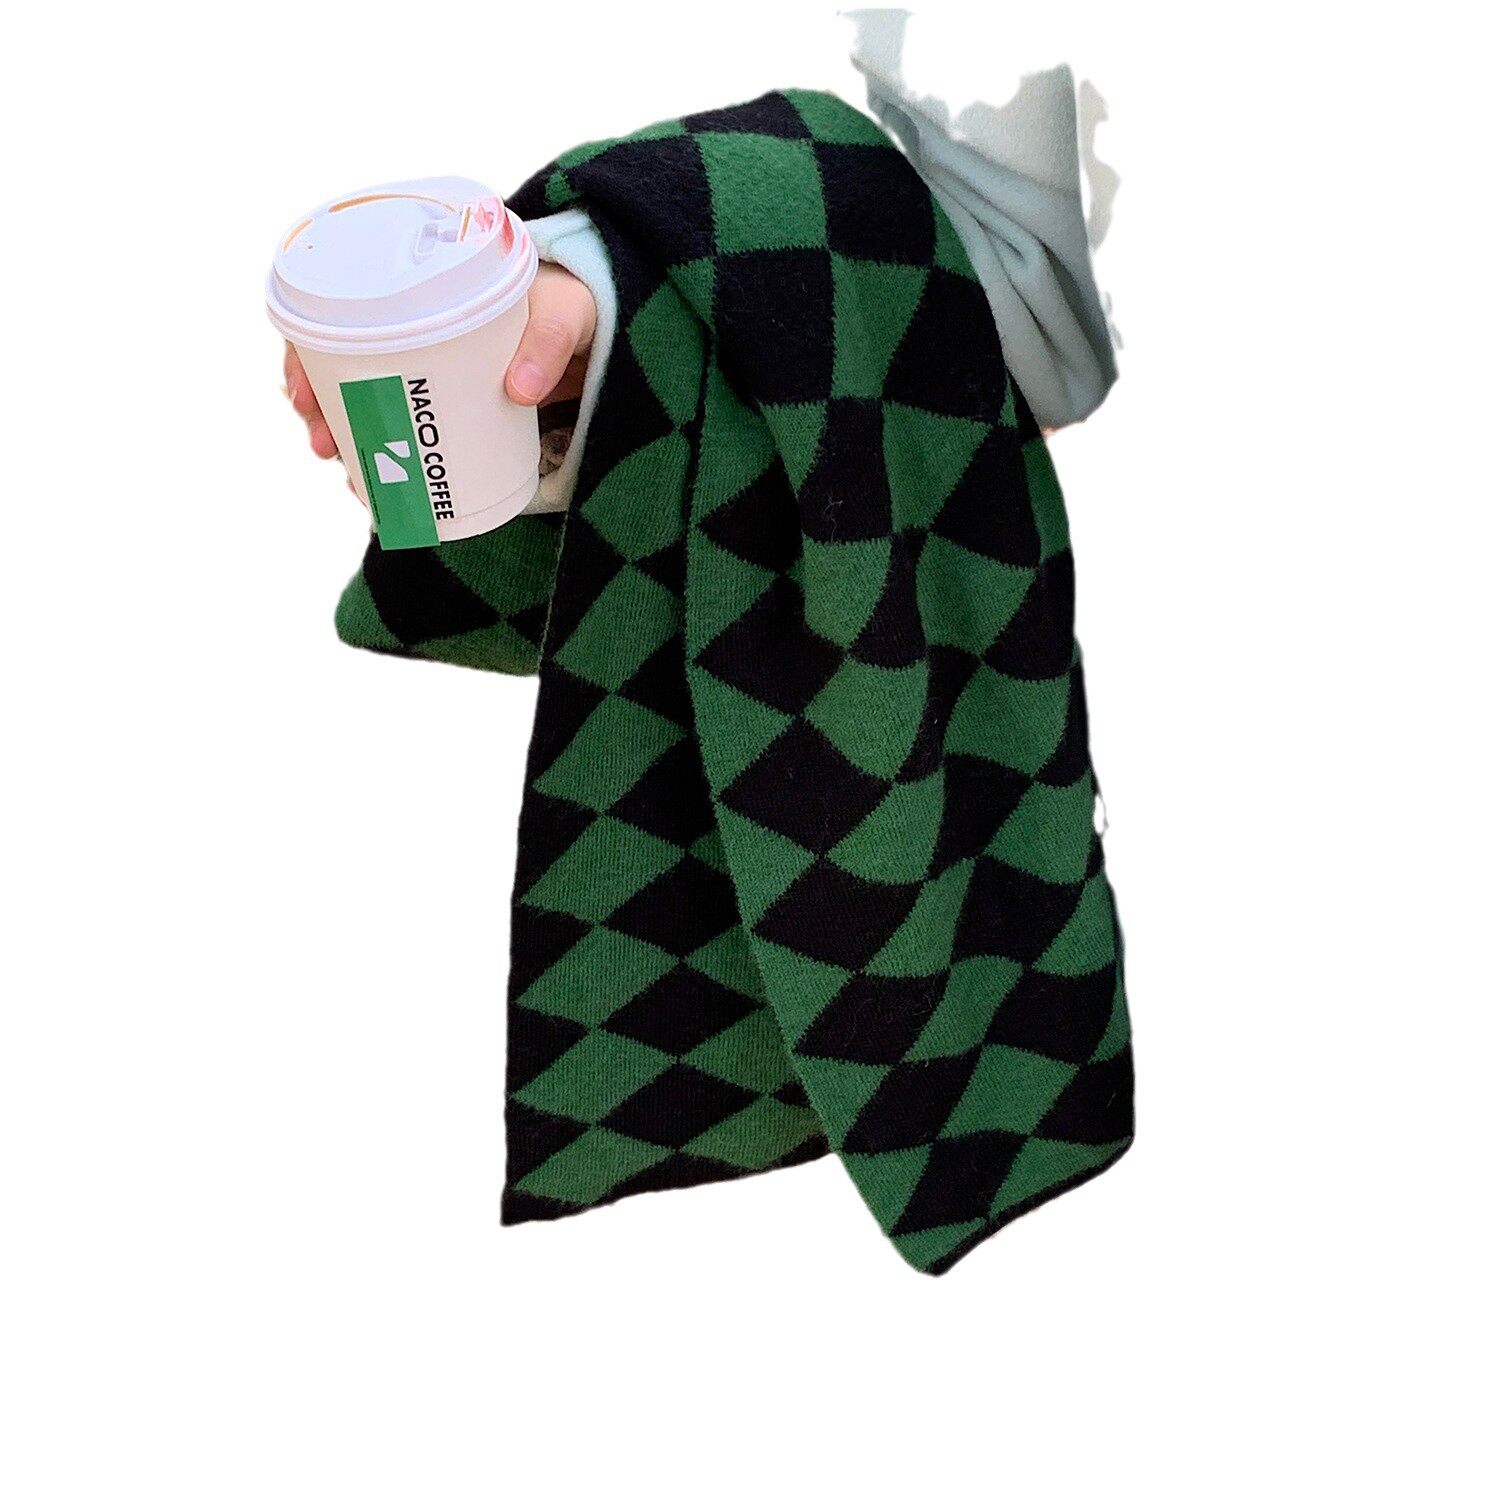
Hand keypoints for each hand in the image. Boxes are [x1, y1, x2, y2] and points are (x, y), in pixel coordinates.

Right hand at [282, 262, 596, 460]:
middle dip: (318, 405)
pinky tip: (375, 489)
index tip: (302, 390)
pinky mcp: (446, 403)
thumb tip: (521, 389)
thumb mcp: (567, 312)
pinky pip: (401, 428)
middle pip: (338, 360)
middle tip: (322, 443)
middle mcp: (411, 324)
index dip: (306, 347)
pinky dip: (384, 457)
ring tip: (348, 475)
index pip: (336, 306)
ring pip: (364, 400)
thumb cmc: (573, 307)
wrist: (597, 332)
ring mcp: (426, 366)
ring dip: (346, 438)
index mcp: (421, 282)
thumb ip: (551, 339)